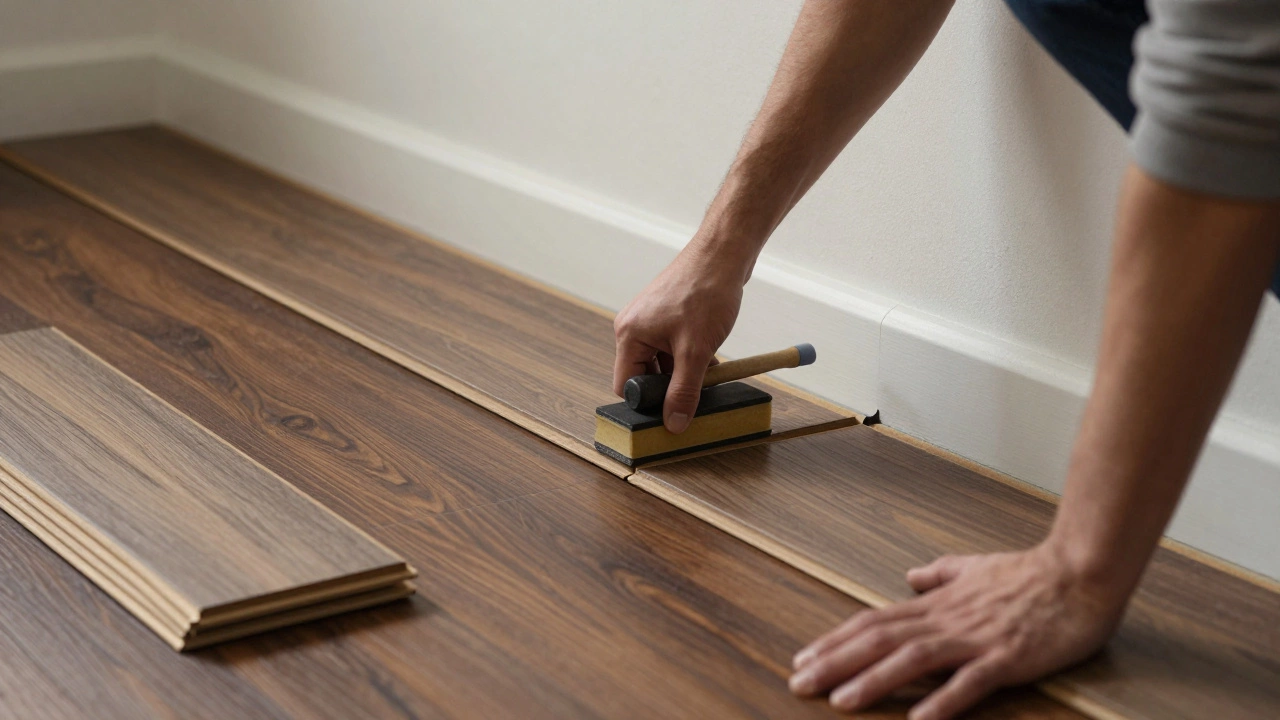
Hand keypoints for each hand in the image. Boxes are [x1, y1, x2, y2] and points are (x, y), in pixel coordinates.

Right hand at [613, 244, 744, 432]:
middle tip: (694, 393)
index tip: (669, 414)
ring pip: (661, 363)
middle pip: (643, 375)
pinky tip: (710, 357)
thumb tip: (674, 424)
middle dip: (669, 387)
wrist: (723, 254)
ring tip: (707, 370)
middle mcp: (633, 327)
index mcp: (629, 334)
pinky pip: (672, 348)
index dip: (647, 403)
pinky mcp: (667, 315)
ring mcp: (650, 320)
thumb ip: (683, 391)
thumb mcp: (696, 352)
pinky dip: (689, 357)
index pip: (625, 385)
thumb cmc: (706, 293)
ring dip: (682, 372)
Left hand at [788, 543, 1127, 718]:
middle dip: (835, 663)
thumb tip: (913, 575)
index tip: (803, 658)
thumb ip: (941, 574)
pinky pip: (969, 683)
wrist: (1080, 571)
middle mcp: (946, 620)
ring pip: (913, 659)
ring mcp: (975, 639)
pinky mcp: (1007, 658)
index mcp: (937, 604)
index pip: (874, 622)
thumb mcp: (974, 567)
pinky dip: (942, 701)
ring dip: (874, 681)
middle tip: (799, 684)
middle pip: (879, 640)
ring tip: (841, 701)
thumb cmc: (1030, 572)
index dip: (835, 641)